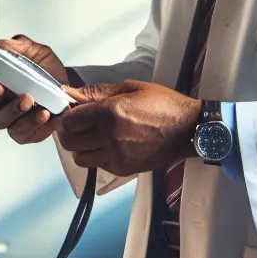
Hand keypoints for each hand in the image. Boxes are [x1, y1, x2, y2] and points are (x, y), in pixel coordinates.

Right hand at [0, 35, 68, 144]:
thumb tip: (0, 46)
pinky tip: (43, 113)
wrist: (67, 85)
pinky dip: (32, 122)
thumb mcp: (33, 51)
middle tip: (4, 87)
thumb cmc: (45, 69)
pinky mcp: (24, 132)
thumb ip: (15, 46)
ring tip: (29, 99)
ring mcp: (9, 120)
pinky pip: (21, 132)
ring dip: (13, 110)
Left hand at [56, 80, 200, 177]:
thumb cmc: (163, 105)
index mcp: (109, 112)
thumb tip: (69, 92)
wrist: (188, 130)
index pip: (69, 120)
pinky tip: (111, 145)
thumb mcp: (130, 88)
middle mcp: (109, 136)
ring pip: (80, 157)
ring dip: (82, 147)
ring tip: (95, 136)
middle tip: (81, 124)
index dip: (68, 115)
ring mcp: (116, 156)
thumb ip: (96, 92)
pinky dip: (98, 156)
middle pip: (69, 142)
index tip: (74, 111)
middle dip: (71, 132)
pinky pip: (98, 165)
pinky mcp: (123, 169)